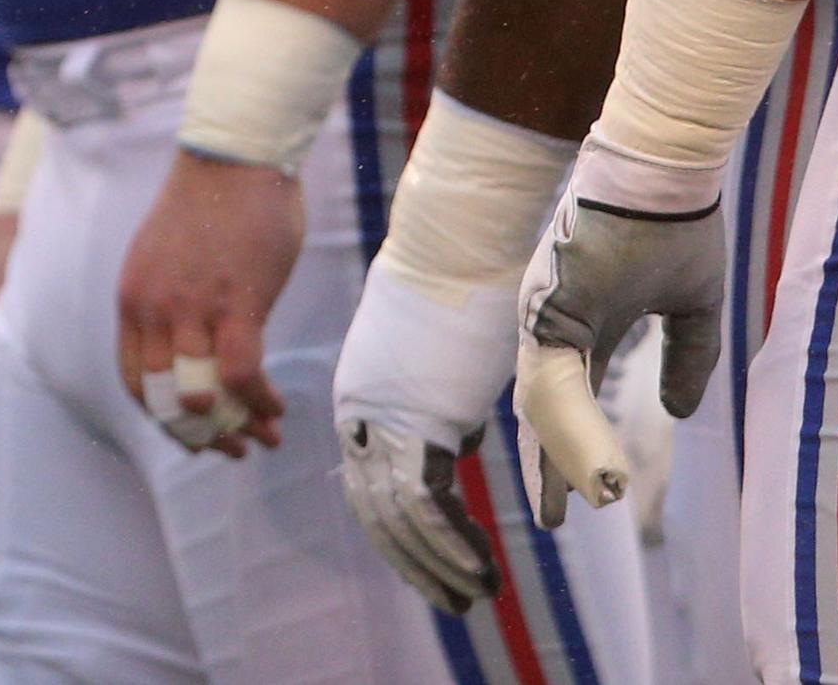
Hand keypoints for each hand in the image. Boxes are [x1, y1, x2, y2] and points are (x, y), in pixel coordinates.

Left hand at [117, 149, 303, 454]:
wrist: (233, 158)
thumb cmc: (210, 205)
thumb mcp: (168, 260)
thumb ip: (171, 306)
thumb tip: (195, 348)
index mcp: (133, 300)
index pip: (135, 382)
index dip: (164, 419)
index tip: (194, 432)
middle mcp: (153, 310)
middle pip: (165, 400)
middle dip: (199, 437)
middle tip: (232, 449)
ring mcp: (191, 309)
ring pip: (204, 396)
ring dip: (237, 427)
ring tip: (265, 437)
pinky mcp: (235, 304)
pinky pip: (241, 376)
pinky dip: (259, 403)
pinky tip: (277, 408)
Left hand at [333, 253, 519, 613]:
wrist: (460, 240)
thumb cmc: (463, 285)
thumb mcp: (439, 360)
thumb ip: (437, 405)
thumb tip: (457, 440)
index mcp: (359, 394)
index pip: (366, 482)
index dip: (398, 532)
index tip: (432, 564)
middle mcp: (357, 409)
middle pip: (374, 508)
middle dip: (413, 561)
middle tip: (452, 598)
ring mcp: (379, 416)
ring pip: (397, 516)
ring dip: (437, 563)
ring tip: (475, 594)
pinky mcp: (413, 419)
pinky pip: (424, 504)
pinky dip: (452, 544)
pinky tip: (480, 568)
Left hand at [510, 140, 725, 525]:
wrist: (665, 168)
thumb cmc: (676, 221)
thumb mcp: (692, 305)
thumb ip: (686, 357)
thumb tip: (678, 410)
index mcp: (583, 322)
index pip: (570, 398)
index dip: (570, 446)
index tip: (576, 495)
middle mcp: (553, 319)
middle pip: (542, 407)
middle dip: (546, 464)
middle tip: (552, 516)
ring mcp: (546, 311)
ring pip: (541, 401)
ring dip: (556, 457)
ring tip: (564, 509)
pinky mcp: (550, 303)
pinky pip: (554, 376)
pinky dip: (566, 426)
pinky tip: (582, 466)